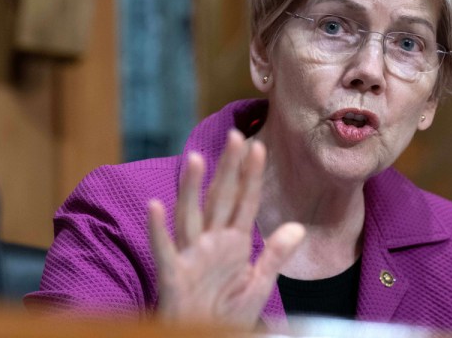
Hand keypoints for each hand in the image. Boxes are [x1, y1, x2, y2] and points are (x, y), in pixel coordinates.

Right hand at [148, 129, 304, 327]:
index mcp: (233, 243)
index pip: (244, 202)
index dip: (251, 175)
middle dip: (228, 168)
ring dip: (192, 188)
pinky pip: (164, 251)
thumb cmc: (227, 315)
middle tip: (235, 134)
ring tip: (197, 158)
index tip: (258, 146)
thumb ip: (274, 255)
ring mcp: (190, 257)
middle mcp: (211, 243)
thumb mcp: (258, 285)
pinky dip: (158, 230)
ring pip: (190, 216)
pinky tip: (155, 206)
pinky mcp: (172, 277)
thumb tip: (297, 227)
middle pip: (220, 199)